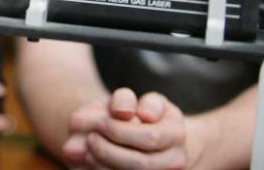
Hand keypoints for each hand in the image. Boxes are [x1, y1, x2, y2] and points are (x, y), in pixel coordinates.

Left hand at [62, 88, 186, 168]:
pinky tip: (90, 162)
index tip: (100, 123)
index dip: (120, 132)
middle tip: (90, 139)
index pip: (150, 137)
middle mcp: (175, 159)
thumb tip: (118, 112)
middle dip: (109, 151)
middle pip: (141, 163)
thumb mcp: (129, 100)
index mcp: (176, 132)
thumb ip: (122, 100)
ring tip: (87, 152)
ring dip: (104, 166)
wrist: (141, 137)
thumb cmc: (131, 113)